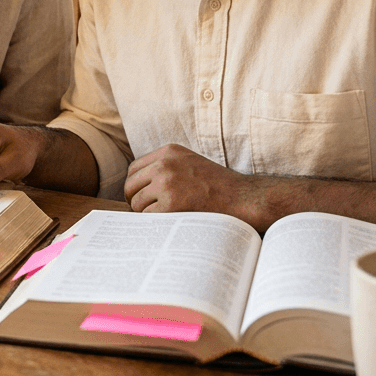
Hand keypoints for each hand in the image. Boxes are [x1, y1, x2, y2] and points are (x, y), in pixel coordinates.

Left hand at [123, 144, 266, 228]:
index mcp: (169, 151)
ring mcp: (166, 183)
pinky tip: (167, 224)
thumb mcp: (191, 163)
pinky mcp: (171, 203)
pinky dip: (154, 222)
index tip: (141, 196)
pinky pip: (147, 216)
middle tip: (145, 212)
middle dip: (135, 200)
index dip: (135, 185)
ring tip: (161, 219)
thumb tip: (137, 186)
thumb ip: (167, 167)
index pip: (134, 168)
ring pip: (136, 202)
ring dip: (144, 213)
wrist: (244, 198)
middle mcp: (165, 164)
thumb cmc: (219, 186)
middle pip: (130, 185)